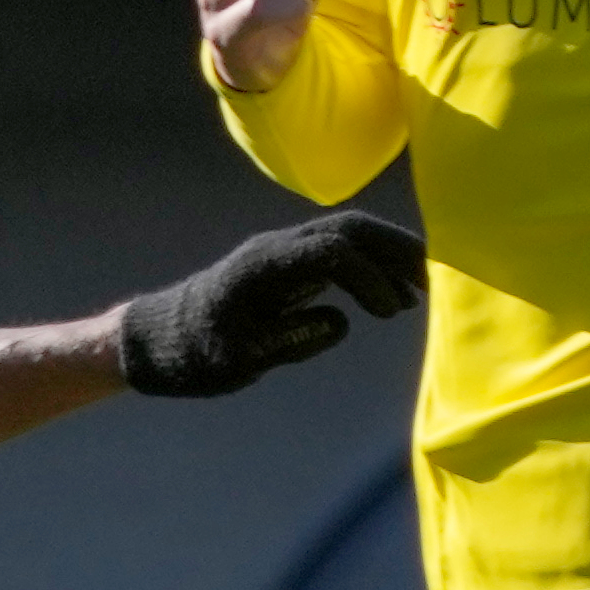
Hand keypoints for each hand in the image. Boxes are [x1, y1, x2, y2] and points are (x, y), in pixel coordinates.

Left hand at [116, 212, 426, 398]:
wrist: (154, 340)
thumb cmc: (190, 354)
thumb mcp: (235, 360)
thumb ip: (288, 341)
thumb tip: (341, 322)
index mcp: (261, 265)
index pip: (331, 250)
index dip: (369, 275)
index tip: (389, 313)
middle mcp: (275, 248)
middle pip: (349, 229)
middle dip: (395, 251)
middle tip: (434, 284)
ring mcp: (281, 253)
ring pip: (347, 236)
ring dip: (388, 258)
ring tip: (420, 294)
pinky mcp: (286, 267)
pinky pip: (338, 253)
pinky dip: (370, 269)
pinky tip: (392, 299)